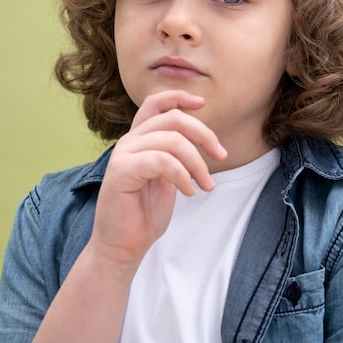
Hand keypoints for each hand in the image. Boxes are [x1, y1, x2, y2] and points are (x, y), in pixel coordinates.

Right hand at [90, 90, 226, 268]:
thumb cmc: (145, 213)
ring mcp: (123, 155)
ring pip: (171, 140)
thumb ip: (175, 154)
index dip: (178, 97)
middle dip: (203, 134)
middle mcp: (129, 142)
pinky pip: (161, 161)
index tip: (203, 103)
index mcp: (139, 139)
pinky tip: (189, 192)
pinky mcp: (121, 172)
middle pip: (172, 118)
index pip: (155, 104)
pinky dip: (182, 175)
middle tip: (221, 155)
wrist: (123, 246)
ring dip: (197, 162)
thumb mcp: (167, 177)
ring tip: (206, 185)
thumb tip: (202, 137)